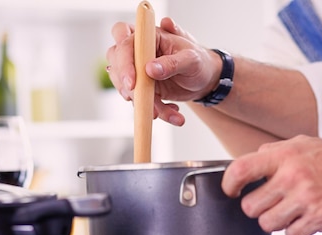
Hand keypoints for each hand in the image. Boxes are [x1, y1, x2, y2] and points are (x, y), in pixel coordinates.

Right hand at [106, 18, 220, 125]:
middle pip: (115, 60)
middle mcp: (139, 50)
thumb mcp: (192, 60)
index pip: (124, 36)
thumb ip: (172, 63)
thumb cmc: (200, 62)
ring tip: (163, 111)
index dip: (123, 59)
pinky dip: (153, 110)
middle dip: (123, 82)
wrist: (205, 80)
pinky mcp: (142, 87)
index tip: (132, 82)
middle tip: (137, 99)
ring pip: (124, 84)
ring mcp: (138, 69)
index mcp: (149, 36)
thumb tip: (150, 69)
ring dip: (141, 102)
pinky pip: (138, 100)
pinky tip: (172, 112)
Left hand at [222, 135, 321, 234]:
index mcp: (287, 155)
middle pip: (251, 206)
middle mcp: (293, 177)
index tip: (231, 190)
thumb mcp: (307, 144)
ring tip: (291, 211)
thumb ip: (278, 151)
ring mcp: (305, 200)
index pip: (242, 169)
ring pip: (268, 224)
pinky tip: (307, 219)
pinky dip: (296, 232)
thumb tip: (254, 158)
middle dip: (257, 209)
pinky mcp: (318, 220)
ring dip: (277, 222)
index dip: (229, 183)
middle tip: (270, 204)